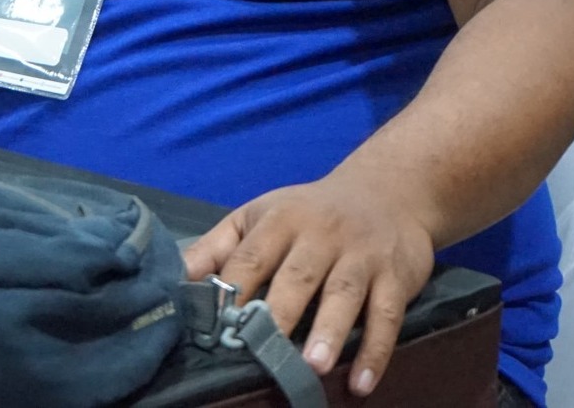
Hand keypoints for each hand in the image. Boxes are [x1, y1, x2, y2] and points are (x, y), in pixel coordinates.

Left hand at [183, 172, 436, 397]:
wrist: (386, 191)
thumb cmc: (308, 212)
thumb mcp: (260, 215)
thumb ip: (219, 246)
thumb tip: (178, 278)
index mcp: (280, 221)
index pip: (251, 255)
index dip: (233, 288)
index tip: (217, 324)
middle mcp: (320, 235)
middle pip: (298, 275)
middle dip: (280, 312)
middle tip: (262, 350)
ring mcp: (361, 255)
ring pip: (345, 293)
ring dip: (329, 331)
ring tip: (312, 366)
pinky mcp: (395, 276)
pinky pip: (387, 315)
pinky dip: (376, 350)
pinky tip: (361, 383)